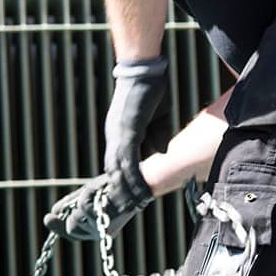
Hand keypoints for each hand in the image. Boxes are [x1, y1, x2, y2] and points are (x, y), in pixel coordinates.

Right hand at [44, 168, 152, 241]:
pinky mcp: (106, 218)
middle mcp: (102, 233)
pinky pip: (83, 206)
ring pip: (76, 217)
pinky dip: (87, 194)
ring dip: (81, 200)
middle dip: (70, 213)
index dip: (59, 228)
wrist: (135, 181)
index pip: (73, 234)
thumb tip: (52, 214)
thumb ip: (69, 206)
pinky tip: (100, 189)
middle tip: (76, 199)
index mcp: (98, 230)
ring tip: (97, 191)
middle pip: (71, 229)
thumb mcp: (87, 197)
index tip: (48, 217)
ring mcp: (104, 227)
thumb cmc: (113, 187)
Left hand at [102, 56, 169, 197]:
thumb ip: (158, 135)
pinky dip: (133, 178)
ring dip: (128, 190)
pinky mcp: (126, 132)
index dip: (126, 180)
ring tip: (137, 206)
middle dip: (123, 190)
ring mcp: (119, 135)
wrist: (144, 67)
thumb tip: (161, 152)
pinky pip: (128, 161)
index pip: (121, 163)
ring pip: (120, 170)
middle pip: (115, 171)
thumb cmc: (151, 86)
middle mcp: (115, 137)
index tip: (133, 195)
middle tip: (132, 208)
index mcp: (121, 133)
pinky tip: (139, 190)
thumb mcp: (157, 117)